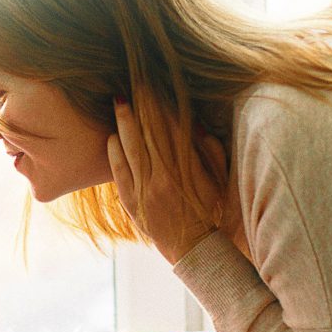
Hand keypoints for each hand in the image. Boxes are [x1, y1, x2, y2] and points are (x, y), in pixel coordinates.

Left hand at [107, 99, 227, 264]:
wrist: (194, 250)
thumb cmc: (210, 212)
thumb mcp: (218, 182)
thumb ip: (211, 152)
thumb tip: (196, 124)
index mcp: (188, 170)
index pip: (172, 129)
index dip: (163, 105)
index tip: (155, 86)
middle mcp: (165, 177)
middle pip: (150, 133)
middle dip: (141, 106)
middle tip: (133, 82)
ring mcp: (145, 190)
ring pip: (132, 148)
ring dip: (125, 122)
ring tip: (118, 100)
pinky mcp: (131, 202)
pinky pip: (120, 172)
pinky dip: (115, 153)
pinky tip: (112, 136)